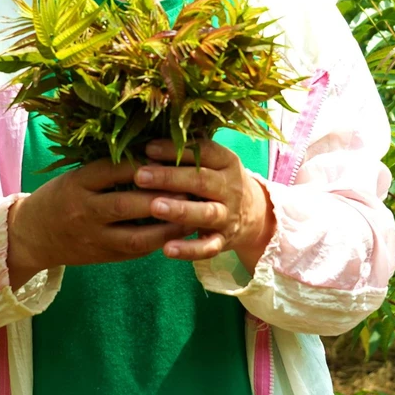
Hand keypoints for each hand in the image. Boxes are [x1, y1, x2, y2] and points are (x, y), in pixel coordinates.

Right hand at [6, 158, 188, 289]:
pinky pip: (135, 250)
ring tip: (191, 213)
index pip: (113, 169)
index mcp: (78, 182)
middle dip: (159, 196)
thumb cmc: (60, 196)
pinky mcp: (103, 257)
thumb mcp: (77, 176)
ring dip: (166, 225)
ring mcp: (94, 237)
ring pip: (135, 234)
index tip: (170, 156)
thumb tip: (153, 153)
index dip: (144, 164)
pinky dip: (158, 241)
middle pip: (126, 203)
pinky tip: (178, 232)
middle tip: (189, 186)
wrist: (32, 235)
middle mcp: (84, 210)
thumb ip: (108, 169)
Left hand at [134, 139, 275, 271]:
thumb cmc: (218, 180)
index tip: (148, 148)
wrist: (254, 215)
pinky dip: (189, 250)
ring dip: (180, 210)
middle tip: (140, 176)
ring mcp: (229, 215)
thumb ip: (188, 152)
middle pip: (201, 181)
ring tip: (154, 207)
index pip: (203, 151)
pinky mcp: (224, 241)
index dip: (175, 149)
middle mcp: (231, 188)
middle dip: (169, 178)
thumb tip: (149, 144)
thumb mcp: (213, 162)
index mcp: (228, 162)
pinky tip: (167, 249)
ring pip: (206, 213)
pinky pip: (208, 248)